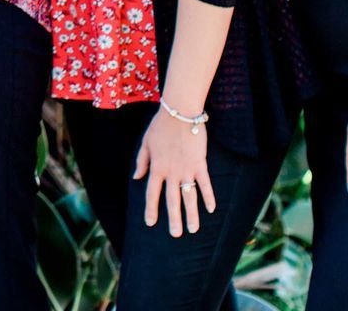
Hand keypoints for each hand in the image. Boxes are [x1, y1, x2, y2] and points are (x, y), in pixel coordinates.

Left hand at [136, 108, 214, 236]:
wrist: (180, 113)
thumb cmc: (160, 126)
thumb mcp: (145, 142)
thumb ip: (141, 161)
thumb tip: (136, 178)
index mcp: (156, 167)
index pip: (152, 193)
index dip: (151, 209)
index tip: (150, 223)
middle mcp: (171, 172)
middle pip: (172, 200)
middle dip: (174, 219)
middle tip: (176, 235)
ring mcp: (186, 169)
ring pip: (189, 197)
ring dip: (191, 214)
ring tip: (193, 230)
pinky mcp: (200, 164)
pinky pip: (205, 184)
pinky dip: (209, 197)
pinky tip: (212, 209)